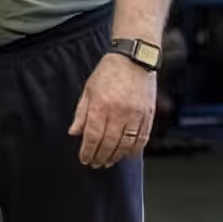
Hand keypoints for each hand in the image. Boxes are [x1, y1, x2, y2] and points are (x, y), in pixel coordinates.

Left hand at [69, 53, 156, 167]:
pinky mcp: (148, 115)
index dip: (88, 151)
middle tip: (96, 163)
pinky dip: (134, 150)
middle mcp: (118, 112)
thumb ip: (81, 113)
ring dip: (116, 157)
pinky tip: (127, 154)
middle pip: (108, 144)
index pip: (93, 136)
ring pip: (126, 145)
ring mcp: (135, 115)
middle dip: (100, 157)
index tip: (85, 159)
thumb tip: (74, 132)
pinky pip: (142, 139)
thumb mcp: (89, 89)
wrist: (134, 58)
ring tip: (109, 161)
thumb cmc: (109, 72)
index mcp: (101, 105)